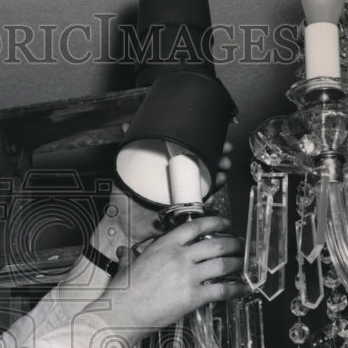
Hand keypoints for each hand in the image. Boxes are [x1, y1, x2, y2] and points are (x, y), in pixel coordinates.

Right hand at [94, 214, 247, 337]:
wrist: (122, 312)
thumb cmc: (122, 292)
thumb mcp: (126, 264)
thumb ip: (131, 255)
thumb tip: (125, 251)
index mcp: (164, 246)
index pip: (195, 227)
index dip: (214, 222)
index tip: (224, 223)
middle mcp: (180, 257)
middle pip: (216, 244)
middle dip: (233, 243)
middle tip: (241, 244)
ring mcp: (188, 276)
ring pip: (223, 265)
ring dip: (238, 263)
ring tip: (245, 262)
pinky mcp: (194, 297)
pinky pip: (222, 290)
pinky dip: (236, 288)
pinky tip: (243, 288)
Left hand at [97, 140, 234, 252]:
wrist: (124, 223)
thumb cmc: (125, 196)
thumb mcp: (127, 166)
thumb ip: (128, 144)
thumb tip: (126, 124)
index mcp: (170, 167)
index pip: (195, 153)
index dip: (210, 147)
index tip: (221, 143)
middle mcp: (179, 180)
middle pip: (206, 168)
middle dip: (219, 162)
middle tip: (223, 160)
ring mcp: (183, 195)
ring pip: (207, 185)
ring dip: (218, 180)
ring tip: (220, 176)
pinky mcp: (184, 211)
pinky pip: (201, 206)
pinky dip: (208, 201)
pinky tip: (209, 197)